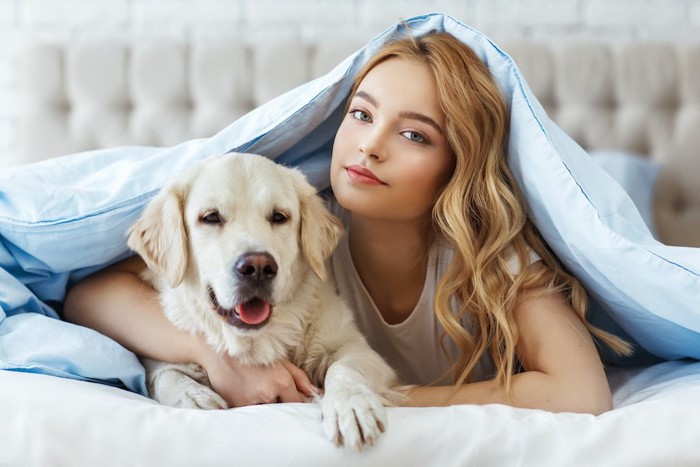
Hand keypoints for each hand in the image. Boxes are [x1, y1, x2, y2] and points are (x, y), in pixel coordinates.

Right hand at [198, 348, 319, 407]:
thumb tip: (316, 393)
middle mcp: (267, 394)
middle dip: (280, 400)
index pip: (297, 402)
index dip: (297, 401)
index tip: (295, 398)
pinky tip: (245, 388)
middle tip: (268, 385)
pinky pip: (250, 411)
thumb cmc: (253, 351)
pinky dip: (251, 403)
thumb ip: (300, 378)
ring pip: (266, 409)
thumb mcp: (280, 360)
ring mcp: (251, 402)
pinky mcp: (236, 407)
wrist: (219, 351)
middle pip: (281, 407)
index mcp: (281, 381)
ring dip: (265, 402)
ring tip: (254, 384)